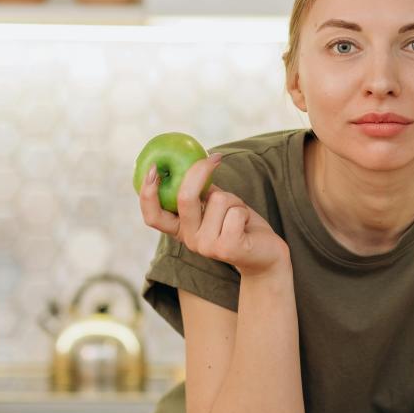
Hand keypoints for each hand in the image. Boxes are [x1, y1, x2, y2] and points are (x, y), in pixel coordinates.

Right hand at [139, 153, 288, 276]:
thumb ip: (201, 191)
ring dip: (234, 200)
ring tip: (239, 215)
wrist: (266, 255)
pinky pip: (235, 212)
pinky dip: (244, 211)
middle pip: (185, 198)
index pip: (153, 216)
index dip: (147, 193)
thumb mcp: (216, 205)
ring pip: (218, 200)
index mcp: (182, 229)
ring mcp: (207, 246)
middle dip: (199, 173)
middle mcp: (189, 240)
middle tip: (214, 158)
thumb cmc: (239, 224)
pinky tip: (246, 226)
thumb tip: (191, 161)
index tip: (153, 168)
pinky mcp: (227, 249)